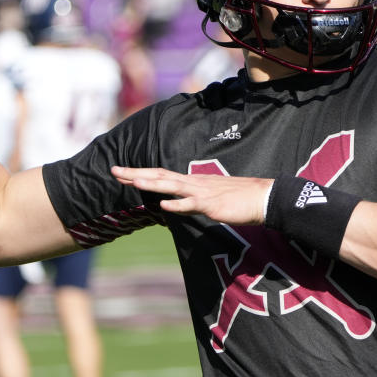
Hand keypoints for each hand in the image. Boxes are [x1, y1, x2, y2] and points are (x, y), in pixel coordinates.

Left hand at [111, 166, 271, 224]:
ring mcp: (202, 193)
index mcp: (192, 181)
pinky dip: (178, 205)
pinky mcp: (212, 205)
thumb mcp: (210, 196)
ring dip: (152, 184)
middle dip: (136, 173)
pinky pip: (192, 205)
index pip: (161, 174)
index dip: (140, 172)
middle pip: (160, 175)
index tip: (121, 171)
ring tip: (132, 181)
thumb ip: (192, 198)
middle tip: (113, 170)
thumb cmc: (238, 198)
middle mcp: (194, 183)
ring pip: (172, 186)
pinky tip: (164, 206)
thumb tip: (175, 203)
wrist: (262, 198)